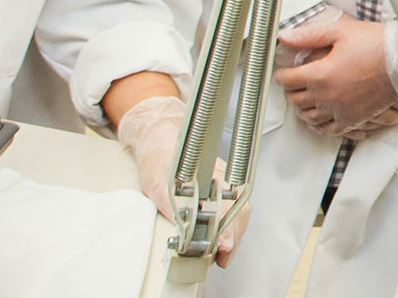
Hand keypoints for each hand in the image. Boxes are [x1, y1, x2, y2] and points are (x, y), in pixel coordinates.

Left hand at [117, 93, 250, 265]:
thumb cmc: (159, 159)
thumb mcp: (157, 184)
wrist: (161, 139)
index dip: (226, 230)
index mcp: (207, 176)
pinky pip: (237, 207)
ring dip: (234, 235)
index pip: (225, 206)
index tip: (224, 247)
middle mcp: (221, 178)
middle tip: (223, 258)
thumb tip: (181, 232)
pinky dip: (233, 226)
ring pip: (241, 211)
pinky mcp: (224, 186)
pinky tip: (225, 238)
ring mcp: (225, 181)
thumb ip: (170, 206)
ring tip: (224, 254)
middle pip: (238, 212)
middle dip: (232, 238)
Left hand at [276, 14, 397, 137]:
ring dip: (304, 109)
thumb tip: (284, 37)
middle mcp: (327, 96)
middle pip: (296, 100)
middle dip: (291, 91)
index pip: (288, 80)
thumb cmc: (375, 43)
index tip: (283, 73)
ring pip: (310, 117)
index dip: (282, 75)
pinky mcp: (355, 118)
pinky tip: (322, 117)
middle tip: (294, 84)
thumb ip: (309, 36)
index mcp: (320, 74)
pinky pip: (330, 129)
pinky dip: (322, 125)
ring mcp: (341, 110)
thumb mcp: (340, 31)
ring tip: (306, 100)